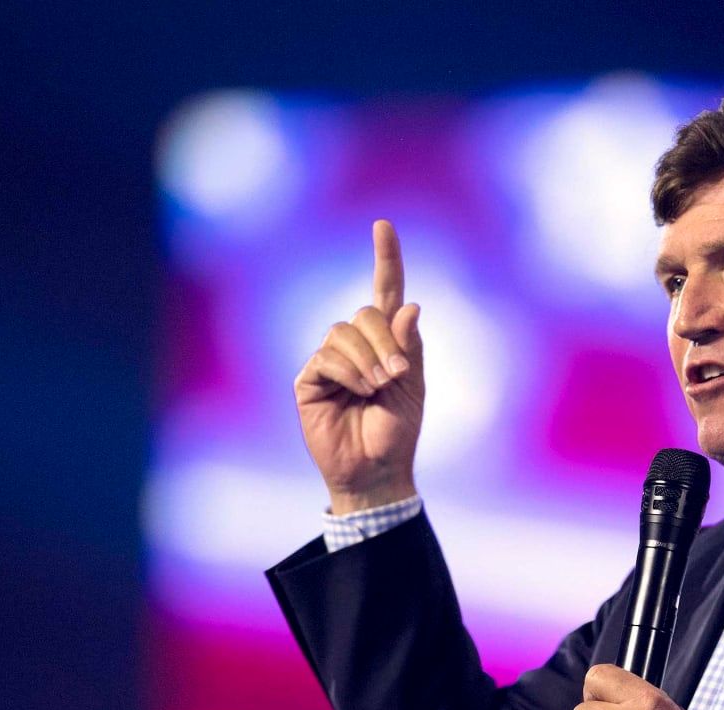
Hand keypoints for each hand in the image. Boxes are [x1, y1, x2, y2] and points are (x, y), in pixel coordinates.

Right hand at [294, 219, 424, 512]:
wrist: (376, 470)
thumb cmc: (396, 432)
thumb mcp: (412, 387)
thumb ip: (408, 347)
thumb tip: (409, 305)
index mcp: (387, 343)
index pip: (384, 292)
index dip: (386, 258)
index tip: (383, 225)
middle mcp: (357, 346)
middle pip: (364, 314)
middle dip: (384, 341)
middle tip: (395, 375)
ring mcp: (331, 360)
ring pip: (343, 333)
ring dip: (366, 359)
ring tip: (376, 389)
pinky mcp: (310, 379)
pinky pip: (327, 358)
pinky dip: (347, 372)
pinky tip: (357, 392)